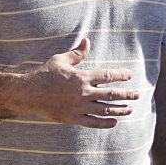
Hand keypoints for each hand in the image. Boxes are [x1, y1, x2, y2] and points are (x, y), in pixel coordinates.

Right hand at [21, 38, 144, 127]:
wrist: (28, 94)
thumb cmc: (44, 74)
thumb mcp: (60, 60)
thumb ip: (77, 53)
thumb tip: (87, 41)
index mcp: (82, 77)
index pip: (107, 76)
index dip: (120, 75)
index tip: (129, 75)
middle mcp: (83, 93)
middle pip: (111, 94)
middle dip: (126, 94)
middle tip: (138, 95)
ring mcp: (78, 107)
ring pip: (105, 110)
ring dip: (120, 110)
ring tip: (130, 109)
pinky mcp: (72, 118)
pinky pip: (92, 123)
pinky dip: (105, 123)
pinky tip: (115, 122)